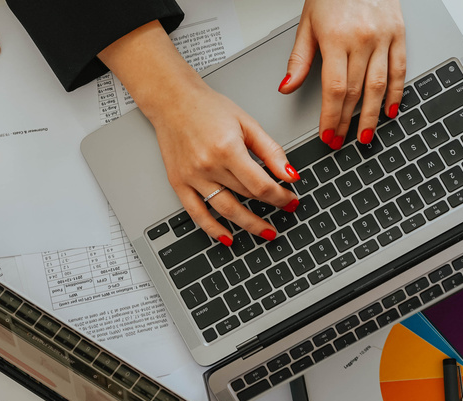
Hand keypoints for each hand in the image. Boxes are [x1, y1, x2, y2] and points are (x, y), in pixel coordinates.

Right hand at [99, 22, 299, 245]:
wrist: (172, 101)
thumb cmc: (207, 108)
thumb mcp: (247, 123)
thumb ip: (270, 150)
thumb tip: (290, 174)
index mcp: (227, 149)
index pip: (260, 184)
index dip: (280, 196)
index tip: (290, 199)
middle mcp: (208, 166)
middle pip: (246, 196)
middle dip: (269, 205)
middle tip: (284, 210)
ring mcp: (192, 177)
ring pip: (225, 210)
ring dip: (248, 224)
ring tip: (264, 231)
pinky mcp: (179, 183)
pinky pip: (197, 213)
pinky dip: (213, 229)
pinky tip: (227, 237)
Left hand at [279, 0, 405, 148]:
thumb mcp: (307, 24)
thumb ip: (298, 59)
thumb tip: (287, 87)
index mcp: (336, 39)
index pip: (334, 89)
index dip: (331, 117)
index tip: (327, 135)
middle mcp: (362, 39)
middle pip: (355, 92)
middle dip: (347, 122)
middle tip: (341, 141)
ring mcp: (384, 37)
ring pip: (379, 85)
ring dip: (371, 115)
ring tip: (365, 135)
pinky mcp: (399, 33)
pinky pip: (399, 69)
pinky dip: (396, 92)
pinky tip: (390, 110)